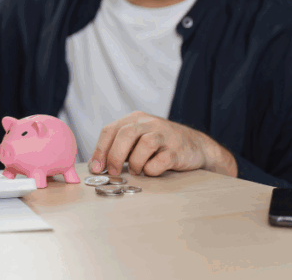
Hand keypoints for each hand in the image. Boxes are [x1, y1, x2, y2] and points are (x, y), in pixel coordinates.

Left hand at [88, 111, 237, 177]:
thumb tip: (95, 166)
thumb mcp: (137, 141)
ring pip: (145, 144)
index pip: (110, 130)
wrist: (196, 147)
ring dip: (135, 162)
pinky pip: (162, 160)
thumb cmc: (159, 146)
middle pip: (125, 134)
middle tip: (113, 172)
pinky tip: (152, 171)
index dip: (100, 150)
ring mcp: (165, 135)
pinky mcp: (178, 149)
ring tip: (137, 170)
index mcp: (135, 119)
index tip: (96, 168)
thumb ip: (118, 148)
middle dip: (115, 156)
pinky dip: (153, 169)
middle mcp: (149, 123)